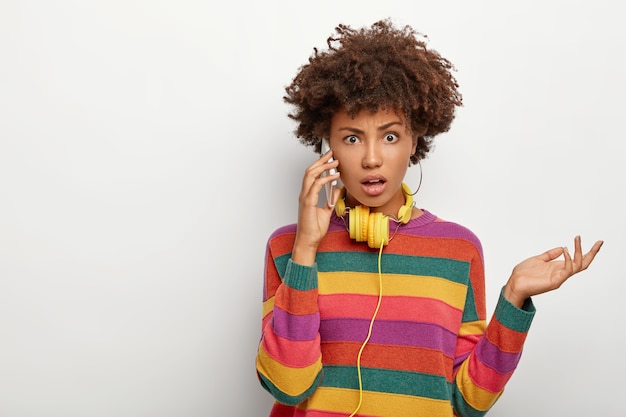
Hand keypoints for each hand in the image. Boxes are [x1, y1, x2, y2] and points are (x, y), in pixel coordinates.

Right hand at [291, 150, 340, 265]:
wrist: (309, 241)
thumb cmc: (314, 229)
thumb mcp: (326, 211)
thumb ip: (330, 199)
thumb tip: (336, 189)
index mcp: (307, 195)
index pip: (312, 175)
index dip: (319, 164)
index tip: (329, 158)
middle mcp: (304, 194)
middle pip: (310, 171)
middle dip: (321, 160)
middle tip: (331, 153)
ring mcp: (305, 197)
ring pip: (310, 175)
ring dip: (323, 166)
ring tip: (334, 162)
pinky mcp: (308, 202)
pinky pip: (316, 185)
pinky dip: (325, 179)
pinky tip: (334, 176)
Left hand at [503, 236, 602, 307]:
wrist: (514, 284)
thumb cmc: (524, 274)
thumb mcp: (538, 259)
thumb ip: (550, 254)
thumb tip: (561, 248)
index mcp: (558, 267)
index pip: (577, 260)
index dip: (586, 251)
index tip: (596, 242)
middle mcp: (561, 273)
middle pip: (583, 264)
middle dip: (592, 253)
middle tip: (599, 242)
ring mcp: (559, 277)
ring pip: (578, 265)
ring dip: (579, 252)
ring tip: (577, 240)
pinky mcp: (555, 281)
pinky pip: (567, 270)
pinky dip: (569, 259)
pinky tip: (566, 250)